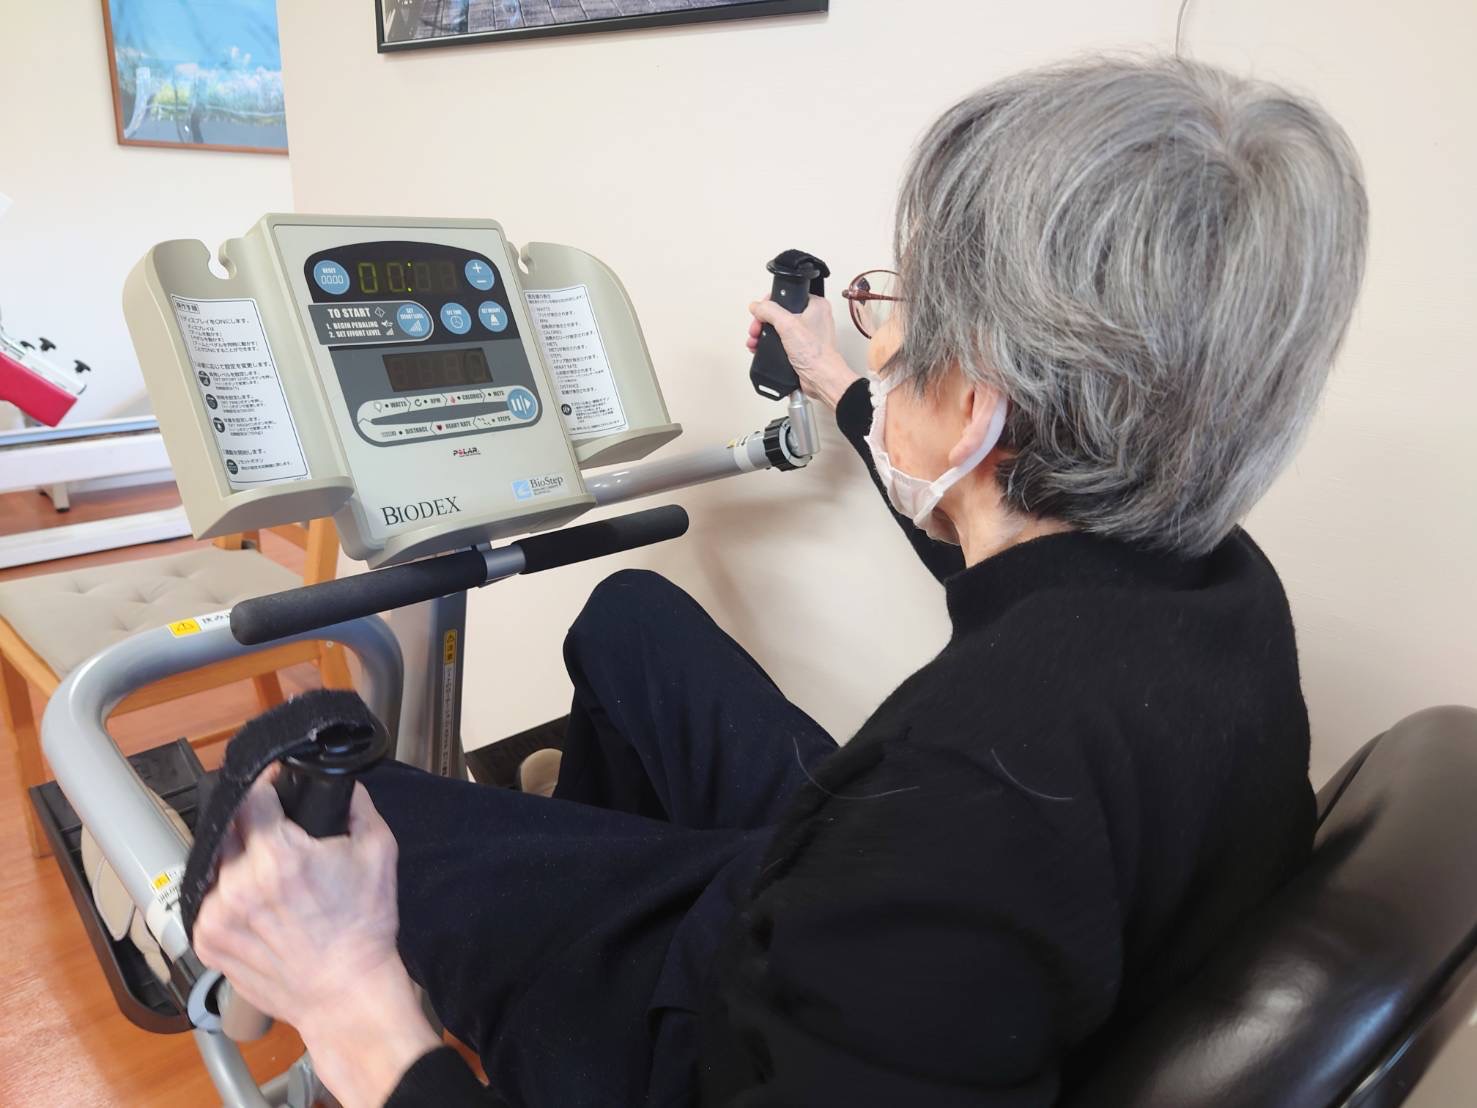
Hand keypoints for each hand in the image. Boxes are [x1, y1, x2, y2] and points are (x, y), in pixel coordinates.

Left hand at [194, 767, 439, 1107]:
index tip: (276, 787)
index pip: (251, 795)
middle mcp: (238, 884)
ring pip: (217, 863)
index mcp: (279, 856)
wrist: (345, 993)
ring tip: (270, 880)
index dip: (267, 785)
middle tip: (280, 837)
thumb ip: (358, 804)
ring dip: (238, 861)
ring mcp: (216, 915)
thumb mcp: (379, 851)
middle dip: (254, 824)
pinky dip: (229, 897)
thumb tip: (341, 783)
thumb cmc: (364, 928)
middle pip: (230, 826)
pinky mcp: (206, 941)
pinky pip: (209, 900)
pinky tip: (259, 908)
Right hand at [747, 294, 861, 410]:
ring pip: (778, 328)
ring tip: (755, 340)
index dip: (770, 303)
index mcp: (815, 305)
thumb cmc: (815, 354)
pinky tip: (759, 347)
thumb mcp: (788, 325)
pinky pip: (780, 341)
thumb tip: (757, 306)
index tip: (760, 311)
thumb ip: (769, 311)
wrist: (820, 378)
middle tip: (755, 329)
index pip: (787, 296)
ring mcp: (806, 334)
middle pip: (779, 313)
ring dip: (763, 333)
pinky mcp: (800, 348)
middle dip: (763, 322)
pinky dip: (768, 344)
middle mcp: (812, 318)